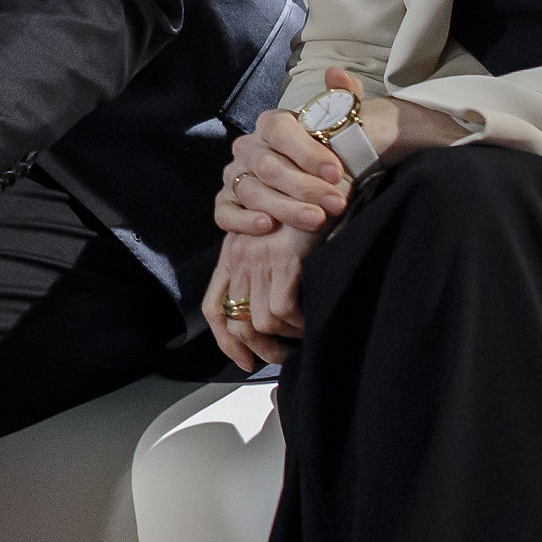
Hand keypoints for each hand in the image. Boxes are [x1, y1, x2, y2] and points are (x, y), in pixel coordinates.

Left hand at [202, 223, 316, 372]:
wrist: (326, 180)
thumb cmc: (309, 211)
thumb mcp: (278, 241)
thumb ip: (268, 271)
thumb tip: (275, 320)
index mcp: (234, 253)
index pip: (214, 307)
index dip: (226, 340)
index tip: (245, 362)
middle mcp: (239, 255)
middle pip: (235, 320)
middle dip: (259, 348)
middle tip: (283, 357)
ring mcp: (259, 256)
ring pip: (260, 320)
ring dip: (284, 337)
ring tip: (304, 334)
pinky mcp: (284, 257)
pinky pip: (283, 308)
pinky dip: (299, 322)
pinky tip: (313, 317)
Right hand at [216, 82, 355, 239]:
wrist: (313, 187)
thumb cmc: (327, 157)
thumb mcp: (340, 126)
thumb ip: (343, 98)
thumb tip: (336, 74)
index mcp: (272, 124)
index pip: (282, 132)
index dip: (308, 152)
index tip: (337, 172)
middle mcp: (249, 147)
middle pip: (269, 166)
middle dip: (305, 187)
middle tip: (336, 203)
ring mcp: (234, 175)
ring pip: (251, 191)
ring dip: (284, 208)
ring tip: (316, 219)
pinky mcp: (225, 202)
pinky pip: (225, 212)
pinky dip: (244, 220)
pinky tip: (267, 226)